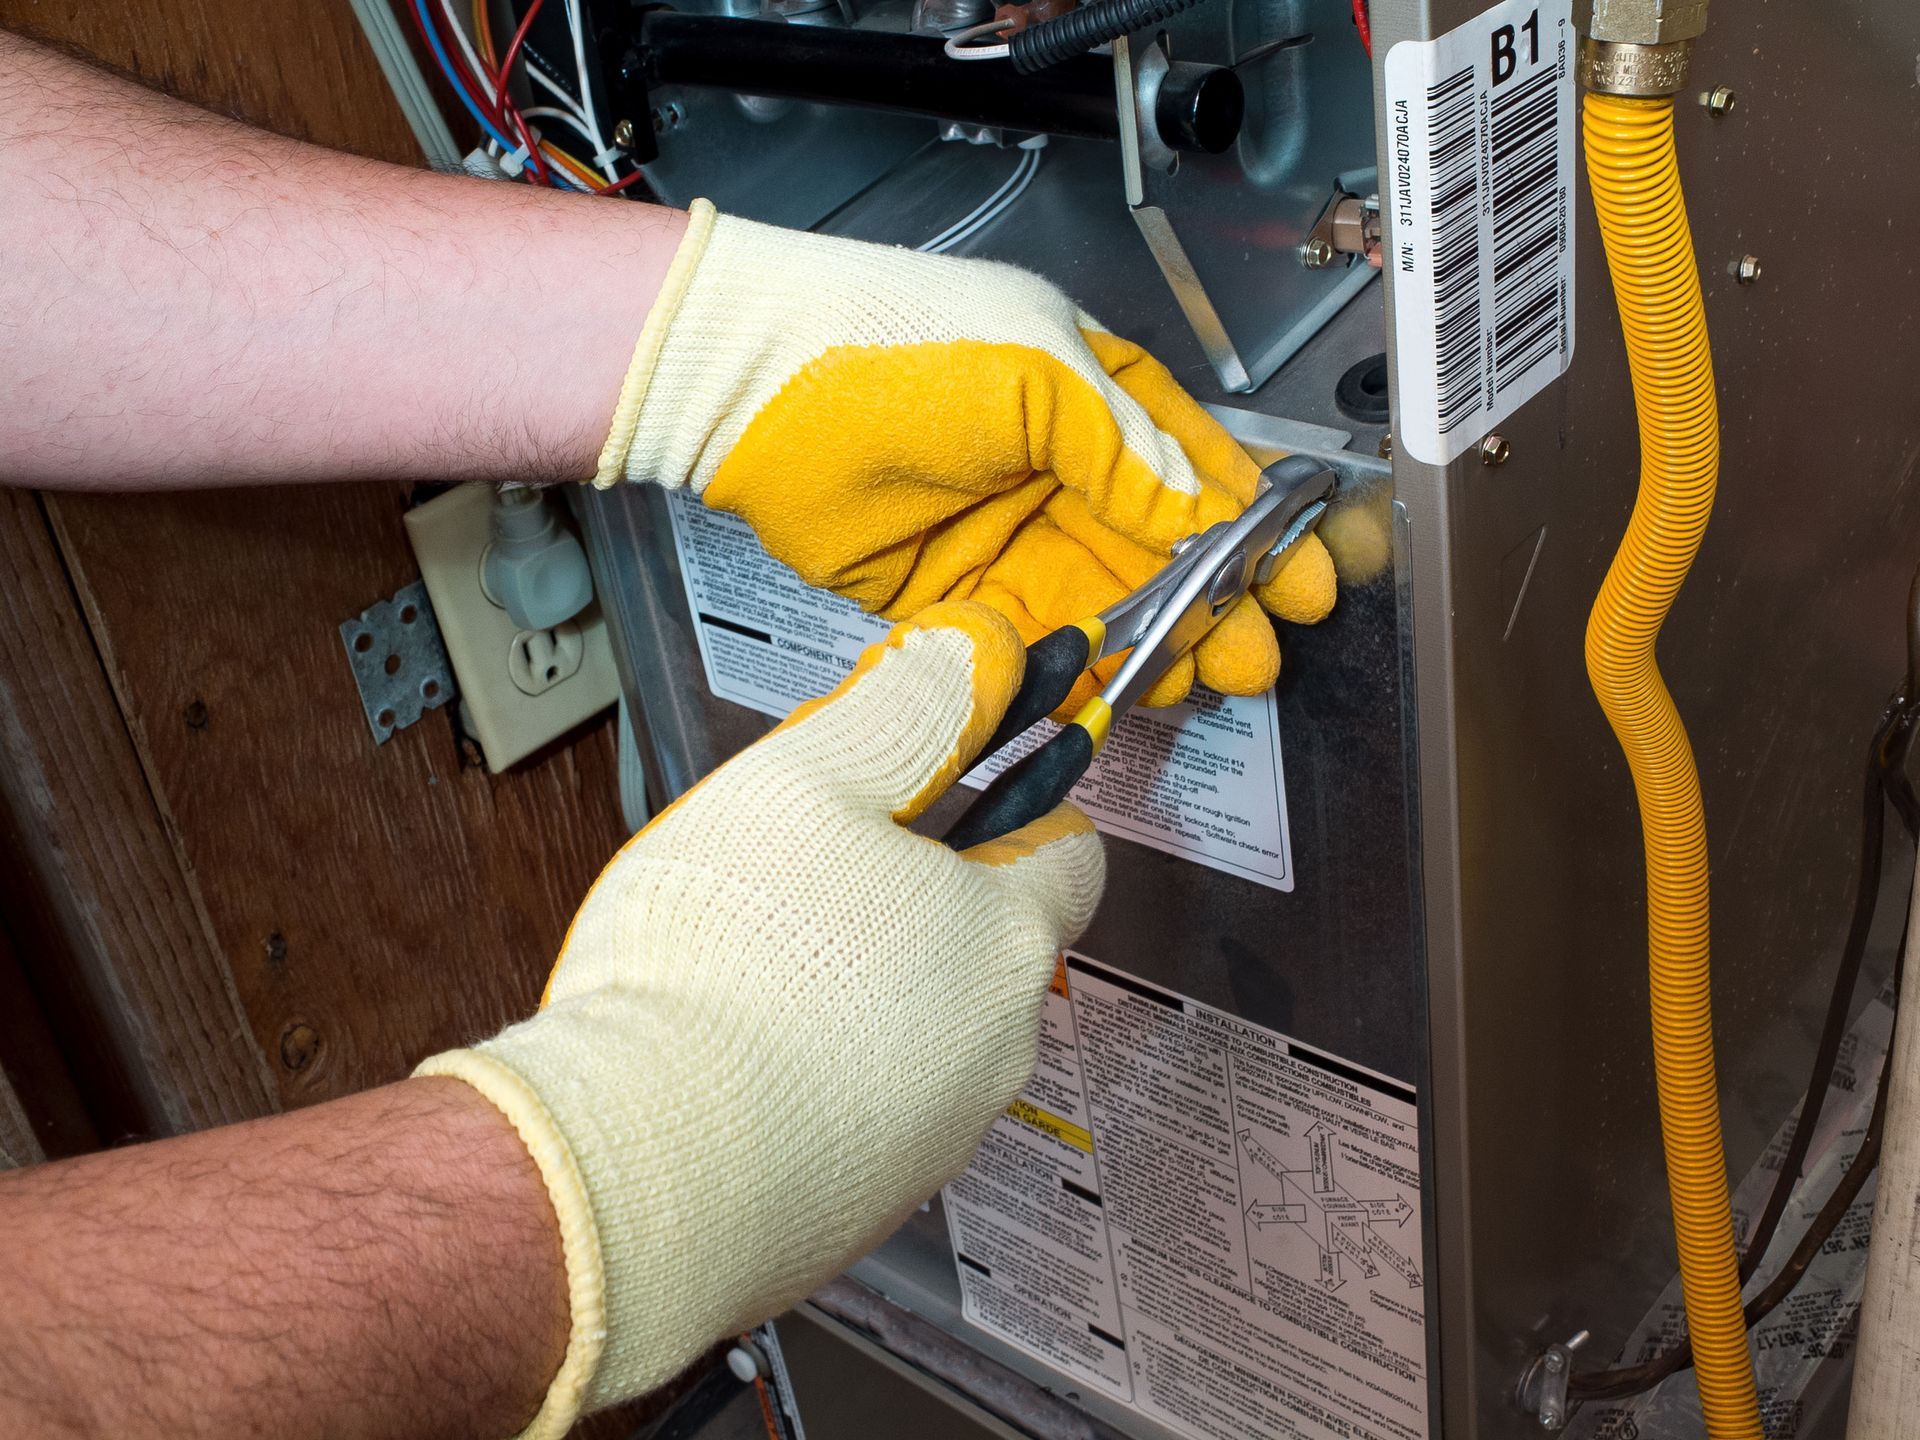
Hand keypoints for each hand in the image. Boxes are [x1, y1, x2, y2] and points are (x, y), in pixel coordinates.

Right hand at [419, 602, 1103, 1435]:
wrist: (634, 1171)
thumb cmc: (715, 974)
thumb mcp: (807, 780)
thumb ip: (909, 706)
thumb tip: (982, 655)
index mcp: (1005, 936)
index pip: (1071, 846)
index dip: (1022, 794)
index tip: (972, 771)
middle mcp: (996, 1044)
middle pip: (992, 936)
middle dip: (921, 887)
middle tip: (826, 856)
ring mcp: (936, 1132)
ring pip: (926, 1018)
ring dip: (867, 975)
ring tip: (762, 952)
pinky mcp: (867, 1195)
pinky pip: (868, 1098)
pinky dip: (825, 1061)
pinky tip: (744, 1040)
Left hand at [596, 200, 1335, 711]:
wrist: (756, 388)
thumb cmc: (889, 341)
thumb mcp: (1035, 368)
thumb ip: (1124, 449)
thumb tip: (1197, 514)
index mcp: (1092, 390)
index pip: (1196, 467)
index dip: (1256, 526)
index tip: (1304, 574)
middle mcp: (1059, 465)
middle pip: (1163, 550)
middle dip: (1220, 601)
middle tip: (1260, 650)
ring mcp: (1011, 529)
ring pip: (1110, 602)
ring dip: (1161, 641)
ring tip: (1209, 677)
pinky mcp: (960, 589)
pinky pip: (1039, 636)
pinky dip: (1082, 665)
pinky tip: (1125, 686)